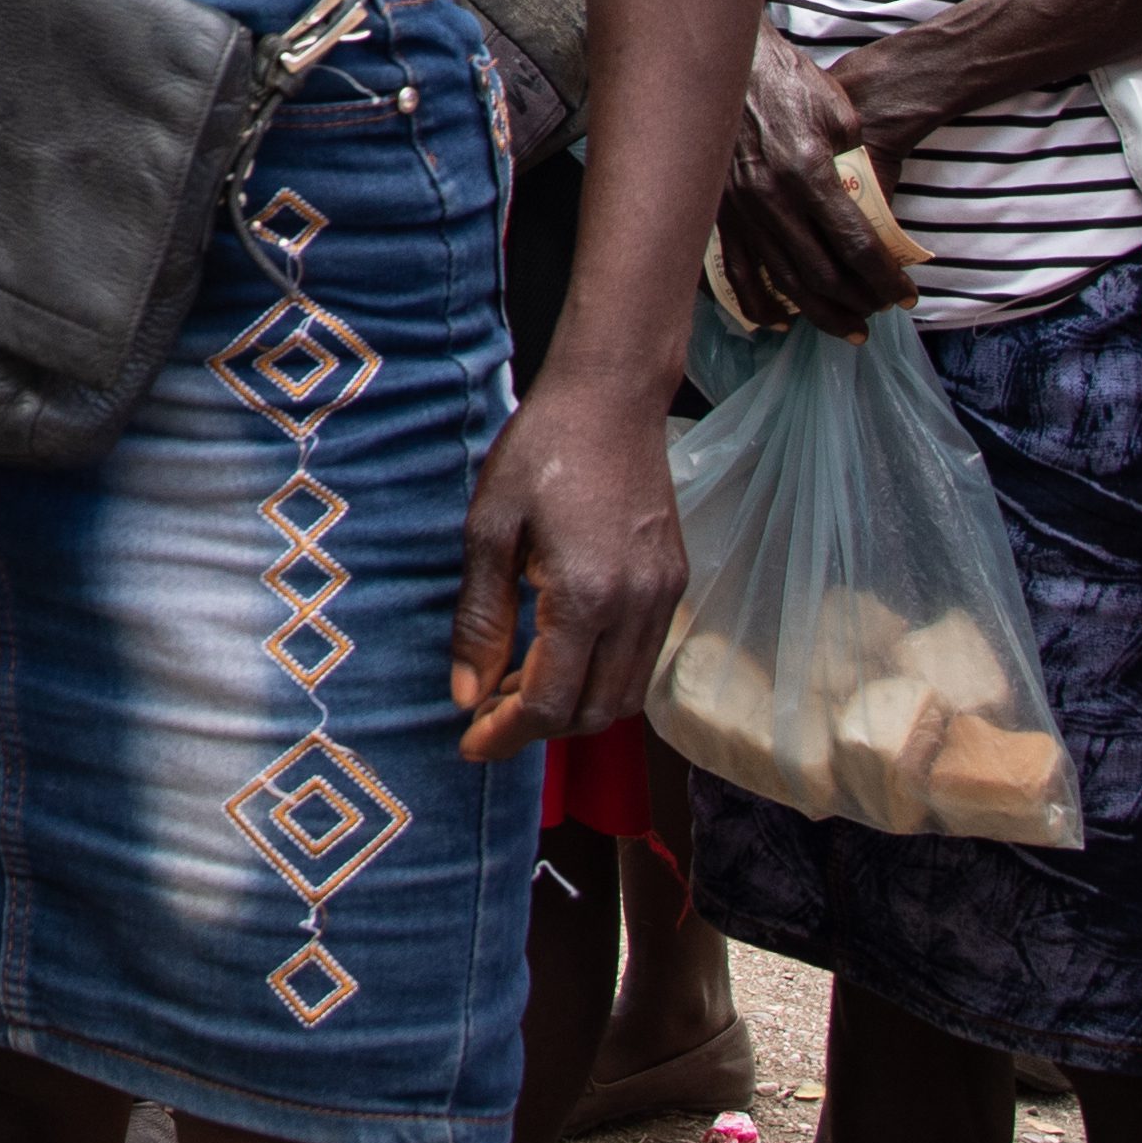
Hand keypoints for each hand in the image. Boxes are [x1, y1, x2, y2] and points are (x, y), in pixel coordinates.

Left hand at [449, 380, 682, 760]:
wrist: (610, 399)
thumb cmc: (540, 452)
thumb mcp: (488, 530)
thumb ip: (480, 619)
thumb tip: (467, 695)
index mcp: (585, 596)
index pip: (548, 703)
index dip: (506, 734)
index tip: (469, 743)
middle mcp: (636, 607)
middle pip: (592, 714)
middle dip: (537, 729)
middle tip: (486, 712)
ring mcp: (664, 598)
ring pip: (624, 696)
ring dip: (571, 708)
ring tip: (516, 683)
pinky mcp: (675, 584)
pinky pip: (641, 661)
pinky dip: (600, 677)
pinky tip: (558, 652)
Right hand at [710, 38, 920, 331]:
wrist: (725, 61)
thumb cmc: (787, 79)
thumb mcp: (838, 113)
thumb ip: (855, 162)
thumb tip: (867, 202)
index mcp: (807, 172)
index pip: (856, 246)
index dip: (886, 279)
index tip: (907, 296)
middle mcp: (770, 198)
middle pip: (821, 275)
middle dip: (859, 303)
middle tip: (882, 312)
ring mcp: (739, 209)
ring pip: (782, 281)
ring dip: (819, 313)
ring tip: (846, 328)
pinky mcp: (717, 210)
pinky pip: (736, 270)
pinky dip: (759, 303)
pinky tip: (779, 321)